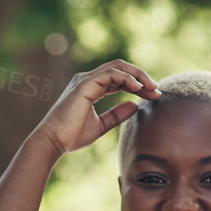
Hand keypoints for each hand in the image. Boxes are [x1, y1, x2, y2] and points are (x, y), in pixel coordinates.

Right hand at [30, 60, 161, 160]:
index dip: (138, 85)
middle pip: (121, 69)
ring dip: (138, 76)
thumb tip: (136, 105)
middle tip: (157, 89)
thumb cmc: (71, 137)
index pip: (119, 79)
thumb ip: (116, 115)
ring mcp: (85, 80)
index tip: (154, 95)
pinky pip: (111, 74)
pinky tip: (138, 88)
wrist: (53, 142)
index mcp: (90, 88)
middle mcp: (88, 80)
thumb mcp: (100, 126)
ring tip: (152, 88)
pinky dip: (127, 78)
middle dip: (142, 77)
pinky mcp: (85, 84)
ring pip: (118, 67)